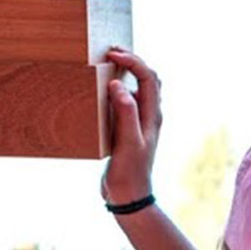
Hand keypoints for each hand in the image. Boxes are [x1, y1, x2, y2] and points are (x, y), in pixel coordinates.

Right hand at [101, 49, 161, 204]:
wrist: (128, 197)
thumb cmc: (130, 172)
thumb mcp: (128, 142)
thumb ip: (125, 113)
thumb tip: (118, 85)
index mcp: (152, 116)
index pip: (148, 77)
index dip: (132, 61)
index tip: (111, 55)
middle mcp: (149, 116)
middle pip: (147, 78)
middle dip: (131, 61)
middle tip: (109, 52)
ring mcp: (138, 123)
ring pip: (136, 89)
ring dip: (124, 74)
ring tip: (104, 65)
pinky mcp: (127, 130)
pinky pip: (124, 103)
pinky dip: (114, 91)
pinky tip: (99, 93)